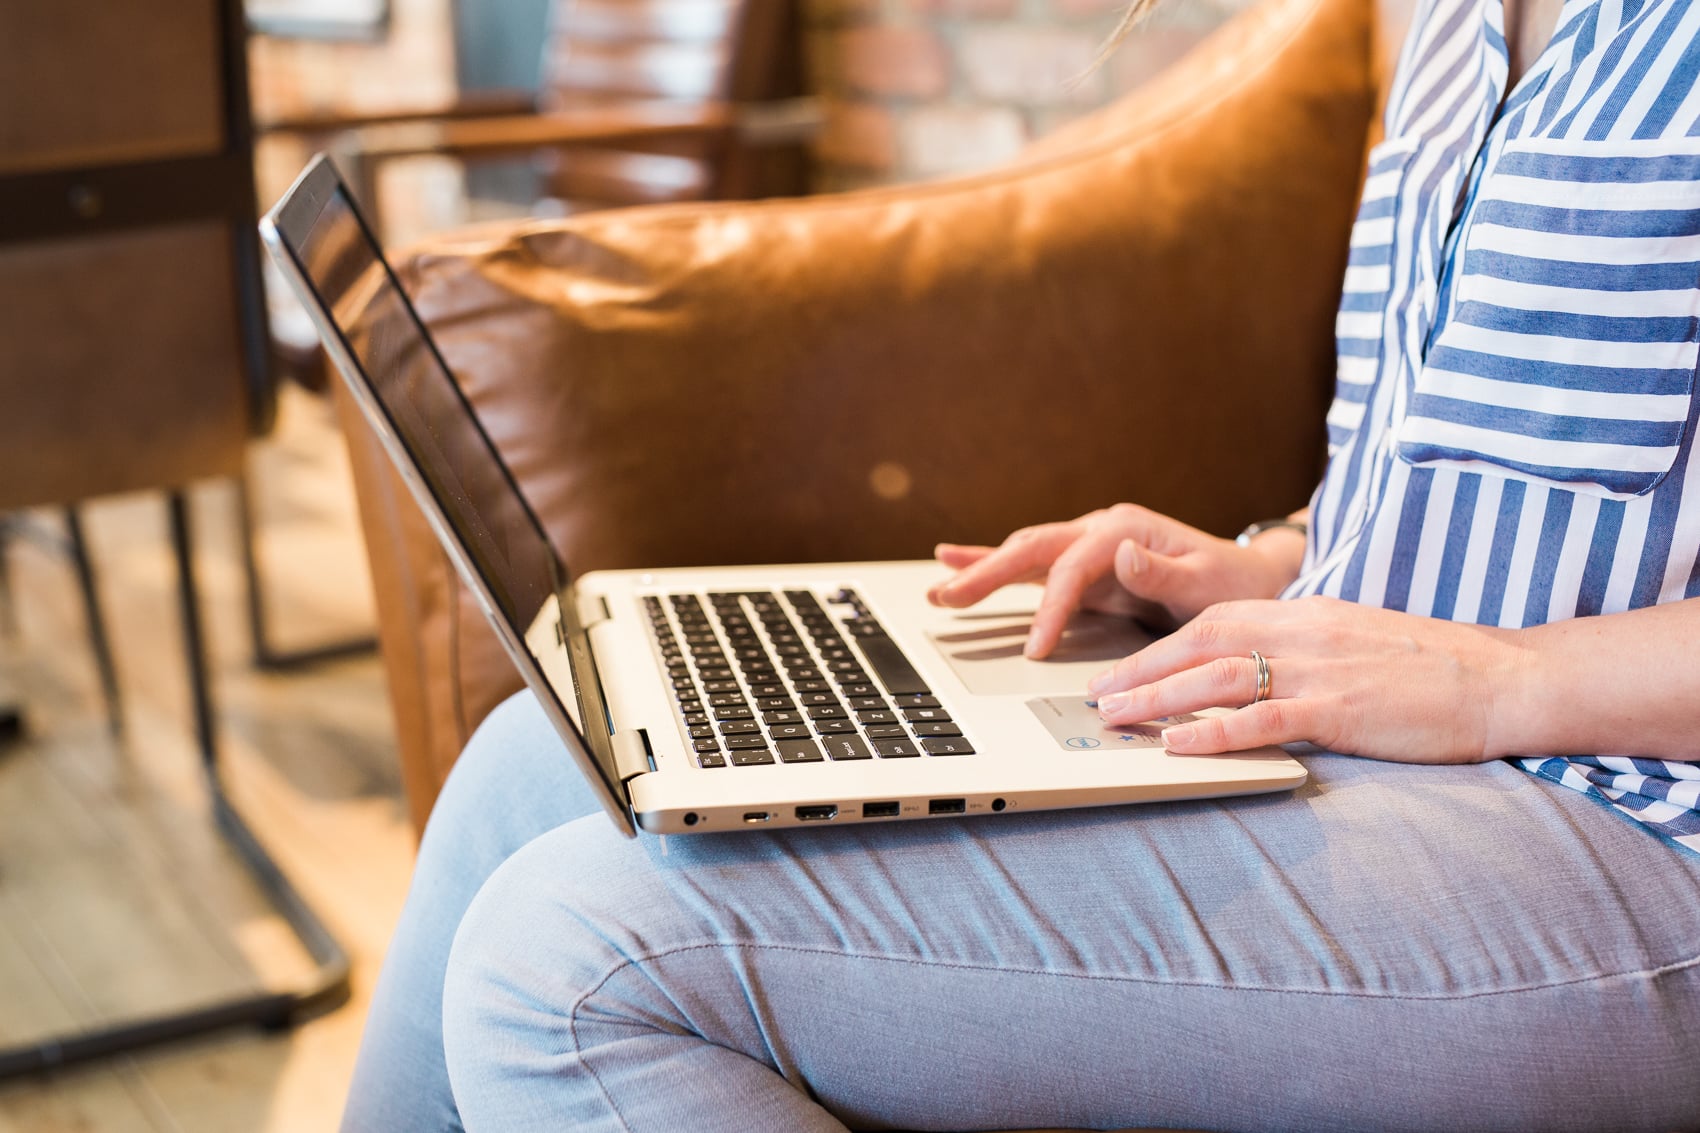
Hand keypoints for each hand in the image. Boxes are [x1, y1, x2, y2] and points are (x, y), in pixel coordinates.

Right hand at [928, 504, 1304, 658]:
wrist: (1249, 577)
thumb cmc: (1232, 583)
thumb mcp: (1209, 583)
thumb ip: (1164, 571)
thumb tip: (1123, 554)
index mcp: (1126, 530)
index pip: (1072, 569)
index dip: (1050, 608)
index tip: (1036, 649)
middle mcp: (1101, 530)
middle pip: (1033, 549)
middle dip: (988, 573)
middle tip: (949, 599)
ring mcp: (1089, 546)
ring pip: (1024, 553)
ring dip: (981, 569)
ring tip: (940, 586)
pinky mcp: (1085, 566)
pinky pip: (1033, 566)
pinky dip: (995, 564)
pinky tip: (956, 561)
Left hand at [1089, 596, 1529, 762]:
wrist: (1499, 677)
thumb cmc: (1428, 667)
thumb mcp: (1351, 642)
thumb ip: (1300, 650)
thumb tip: (1252, 675)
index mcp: (1302, 614)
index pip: (1211, 622)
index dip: (1158, 647)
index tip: (1120, 671)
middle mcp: (1302, 632)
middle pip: (1200, 644)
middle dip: (1141, 670)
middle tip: (1096, 696)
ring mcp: (1319, 670)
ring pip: (1217, 677)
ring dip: (1158, 698)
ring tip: (1115, 719)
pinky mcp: (1340, 709)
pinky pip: (1261, 719)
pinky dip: (1212, 731)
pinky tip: (1176, 744)